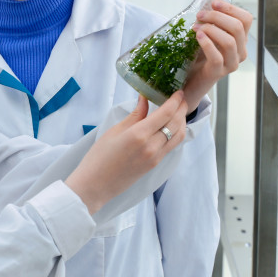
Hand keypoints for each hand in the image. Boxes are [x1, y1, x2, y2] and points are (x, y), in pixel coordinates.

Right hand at [65, 91, 187, 214]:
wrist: (95, 185)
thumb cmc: (99, 156)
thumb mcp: (114, 131)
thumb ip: (134, 115)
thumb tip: (144, 99)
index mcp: (139, 135)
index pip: (165, 113)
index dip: (175, 101)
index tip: (178, 92)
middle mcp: (151, 146)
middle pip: (176, 123)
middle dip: (181, 109)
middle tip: (181, 99)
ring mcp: (155, 157)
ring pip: (178, 136)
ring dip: (182, 122)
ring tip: (178, 111)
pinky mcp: (155, 164)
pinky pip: (171, 146)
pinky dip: (176, 133)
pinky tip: (171, 127)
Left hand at [182, 0, 252, 114]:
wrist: (190, 80)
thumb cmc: (199, 54)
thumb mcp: (206, 31)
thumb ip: (211, 12)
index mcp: (240, 39)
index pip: (246, 19)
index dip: (230, 8)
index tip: (213, 3)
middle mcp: (240, 51)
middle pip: (238, 28)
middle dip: (217, 16)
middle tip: (200, 15)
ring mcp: (231, 63)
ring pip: (230, 41)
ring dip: (211, 29)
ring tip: (196, 27)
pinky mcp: (218, 73)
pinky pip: (217, 57)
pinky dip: (207, 44)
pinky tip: (197, 37)